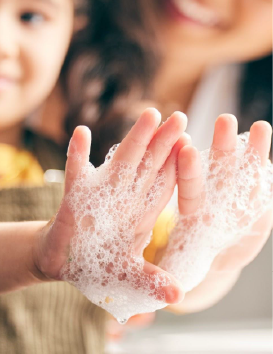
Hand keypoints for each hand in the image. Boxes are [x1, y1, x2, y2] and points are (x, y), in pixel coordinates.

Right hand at [34, 108, 187, 319]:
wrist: (63, 260)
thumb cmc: (96, 263)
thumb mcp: (126, 275)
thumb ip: (149, 280)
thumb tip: (178, 295)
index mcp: (141, 214)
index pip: (164, 184)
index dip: (178, 165)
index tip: (193, 144)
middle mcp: (125, 198)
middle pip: (148, 165)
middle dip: (164, 142)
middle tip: (180, 116)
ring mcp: (100, 193)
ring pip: (120, 161)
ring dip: (134, 139)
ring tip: (149, 116)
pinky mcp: (74, 195)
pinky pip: (75, 171)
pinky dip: (77, 153)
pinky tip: (81, 133)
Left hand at [159, 114, 272, 291]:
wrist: (213, 255)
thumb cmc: (187, 257)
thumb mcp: (173, 267)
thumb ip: (165, 276)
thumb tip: (157, 298)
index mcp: (192, 216)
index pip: (188, 190)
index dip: (189, 172)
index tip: (188, 148)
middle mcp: (215, 203)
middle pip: (217, 172)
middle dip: (222, 148)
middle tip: (224, 120)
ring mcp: (238, 202)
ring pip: (245, 175)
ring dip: (252, 153)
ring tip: (262, 127)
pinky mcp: (258, 208)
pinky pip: (265, 187)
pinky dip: (269, 173)